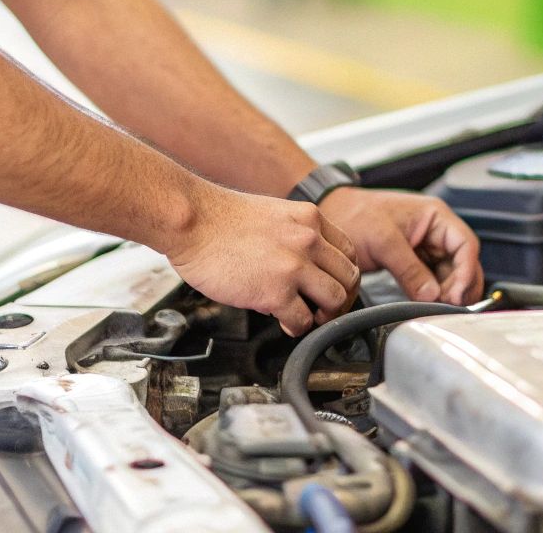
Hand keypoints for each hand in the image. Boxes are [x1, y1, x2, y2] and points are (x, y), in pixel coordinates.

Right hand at [164, 182, 359, 334]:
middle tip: (323, 308)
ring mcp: (294, 266)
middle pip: (349, 278)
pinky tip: (285, 322)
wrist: (192, 221)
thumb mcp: (273, 214)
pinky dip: (297, 327)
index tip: (332, 286)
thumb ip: (295, 236)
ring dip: (324, 315)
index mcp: (309, 219)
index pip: (348, 252)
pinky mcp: (276, 291)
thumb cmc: (219, 220)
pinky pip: (303, 320)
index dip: (342, 275)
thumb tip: (304, 265)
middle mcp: (308, 240)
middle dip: (340, 299)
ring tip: (306, 317)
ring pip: (335, 300)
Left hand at [319, 188, 483, 304]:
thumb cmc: (355, 215)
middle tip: (448, 307)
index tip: (455, 295)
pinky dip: (433, 294)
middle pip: (463, 263)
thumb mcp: (383, 240)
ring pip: (450, 275)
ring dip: (447, 293)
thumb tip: (432, 296)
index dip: (466, 272)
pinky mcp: (415, 262)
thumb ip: (409, 268)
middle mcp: (436, 231)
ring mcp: (426, 247)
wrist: (332, 215)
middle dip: (459, 286)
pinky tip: (426, 304)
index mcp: (436, 216)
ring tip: (436, 308)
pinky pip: (432, 280)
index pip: (466, 245)